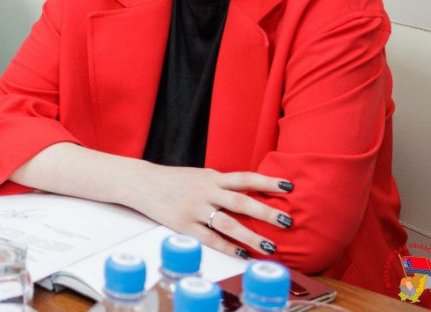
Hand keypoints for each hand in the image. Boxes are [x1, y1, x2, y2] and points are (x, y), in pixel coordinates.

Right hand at [128, 165, 292, 257]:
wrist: (142, 183)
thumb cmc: (174, 180)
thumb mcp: (199, 175)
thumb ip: (221, 183)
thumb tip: (249, 191)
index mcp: (211, 177)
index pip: (244, 178)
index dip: (267, 182)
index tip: (288, 187)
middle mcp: (205, 192)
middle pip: (240, 202)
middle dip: (265, 212)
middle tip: (287, 221)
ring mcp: (195, 209)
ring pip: (227, 224)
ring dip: (250, 236)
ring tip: (269, 247)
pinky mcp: (184, 225)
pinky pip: (209, 238)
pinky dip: (227, 247)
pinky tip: (241, 254)